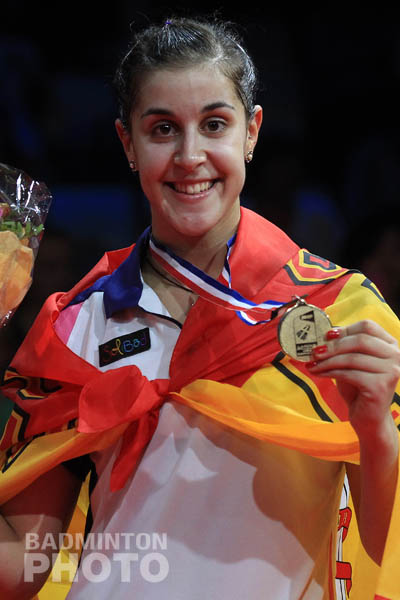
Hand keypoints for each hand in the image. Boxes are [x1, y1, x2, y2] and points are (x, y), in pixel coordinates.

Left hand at [306, 320, 399, 435]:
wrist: (369, 418)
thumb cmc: (358, 388)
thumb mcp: (351, 362)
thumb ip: (343, 347)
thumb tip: (322, 334)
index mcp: (390, 345)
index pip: (367, 326)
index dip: (344, 329)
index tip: (325, 336)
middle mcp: (396, 355)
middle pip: (359, 340)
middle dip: (333, 345)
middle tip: (314, 351)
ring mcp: (391, 370)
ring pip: (352, 358)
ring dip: (327, 361)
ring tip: (312, 364)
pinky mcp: (380, 386)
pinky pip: (349, 373)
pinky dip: (329, 372)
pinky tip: (318, 374)